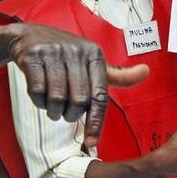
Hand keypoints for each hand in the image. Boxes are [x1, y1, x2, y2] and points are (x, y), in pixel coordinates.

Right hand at [8, 24, 148, 146]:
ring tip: (52, 107)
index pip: (100, 95)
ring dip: (53, 111)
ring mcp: (53, 52)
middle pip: (78, 100)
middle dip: (71, 115)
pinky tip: (40, 96)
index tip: (91, 141)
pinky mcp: (33, 56)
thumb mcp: (93, 62)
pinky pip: (37, 90)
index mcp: (94, 55)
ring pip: (56, 98)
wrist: (29, 36)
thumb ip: (118, 74)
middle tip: (65, 114)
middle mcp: (76, 51)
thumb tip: (146, 72)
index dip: (96, 122)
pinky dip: (38, 101)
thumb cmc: (66, 55)